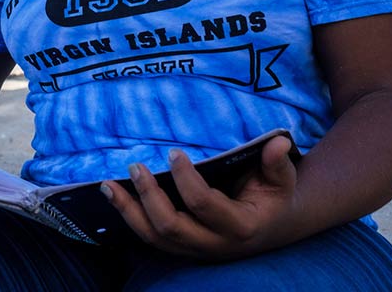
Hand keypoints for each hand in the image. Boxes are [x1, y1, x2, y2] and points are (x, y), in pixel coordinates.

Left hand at [102, 136, 300, 259]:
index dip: (185, 179)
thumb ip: (278, 163)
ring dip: (129, 211)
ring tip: (108, 185)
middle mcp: (214, 244)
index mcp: (239, 226)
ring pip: (155, 238)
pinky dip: (131, 219)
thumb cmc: (274, 196)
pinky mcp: (183, 248)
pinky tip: (115, 198)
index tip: (173, 152)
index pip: (203, 204)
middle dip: (149, 196)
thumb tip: (278, 143)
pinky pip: (151, 239)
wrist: (274, 226)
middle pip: (171, 227)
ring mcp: (196, 249)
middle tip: (135, 166)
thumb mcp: (282, 179)